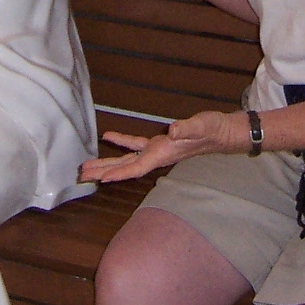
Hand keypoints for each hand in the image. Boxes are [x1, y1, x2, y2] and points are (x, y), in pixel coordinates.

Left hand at [79, 111, 242, 182]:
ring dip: (108, 162)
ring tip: (89, 166)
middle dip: (104, 171)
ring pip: (127, 159)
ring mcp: (156, 151)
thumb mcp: (200, 126)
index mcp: (162, 154)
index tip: (100, 179)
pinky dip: (122, 142)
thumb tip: (173, 130)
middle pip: (125, 168)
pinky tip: (109, 137)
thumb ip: (187, 128)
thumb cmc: (212, 129)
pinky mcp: (159, 143)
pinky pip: (135, 144)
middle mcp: (156, 156)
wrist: (222, 131)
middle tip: (83, 175)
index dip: (118, 173)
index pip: (136, 168)